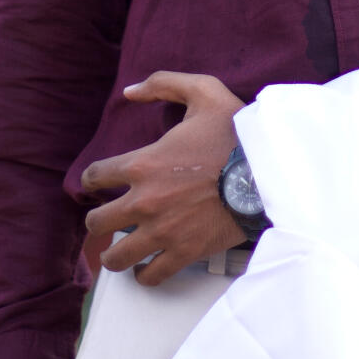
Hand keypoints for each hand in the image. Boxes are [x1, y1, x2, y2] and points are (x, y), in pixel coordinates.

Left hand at [80, 70, 246, 287]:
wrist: (268, 173)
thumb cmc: (236, 132)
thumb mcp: (204, 92)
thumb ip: (164, 82)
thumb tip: (130, 91)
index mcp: (142, 164)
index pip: (94, 177)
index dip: (91, 180)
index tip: (95, 185)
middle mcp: (144, 201)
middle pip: (97, 222)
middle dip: (97, 221)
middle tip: (106, 220)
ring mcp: (163, 231)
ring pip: (116, 256)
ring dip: (113, 255)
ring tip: (118, 251)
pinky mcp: (184, 253)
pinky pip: (151, 276)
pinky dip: (144, 276)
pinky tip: (144, 270)